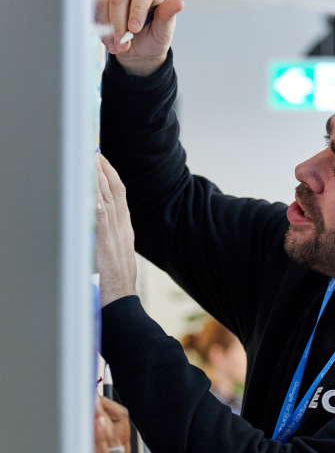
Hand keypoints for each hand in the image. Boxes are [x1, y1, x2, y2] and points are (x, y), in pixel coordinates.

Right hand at [93, 0, 184, 75]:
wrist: (139, 52)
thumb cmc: (154, 39)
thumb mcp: (164, 33)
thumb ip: (168, 17)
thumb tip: (179, 3)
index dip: (137, 9)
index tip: (134, 29)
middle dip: (119, 24)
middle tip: (124, 45)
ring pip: (104, 3)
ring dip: (108, 30)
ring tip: (118, 47)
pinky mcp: (103, 1)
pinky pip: (95, 10)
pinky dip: (100, 29)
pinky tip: (110, 42)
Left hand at [95, 154, 136, 308]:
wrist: (122, 301)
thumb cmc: (117, 282)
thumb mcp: (119, 254)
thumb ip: (112, 236)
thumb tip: (101, 221)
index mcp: (125, 231)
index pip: (121, 196)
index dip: (112, 176)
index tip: (103, 161)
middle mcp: (121, 230)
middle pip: (115, 193)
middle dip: (104, 170)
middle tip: (95, 152)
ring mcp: (113, 236)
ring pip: (107, 200)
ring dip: (98, 179)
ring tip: (90, 160)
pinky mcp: (104, 245)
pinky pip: (100, 219)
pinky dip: (97, 202)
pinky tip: (91, 188)